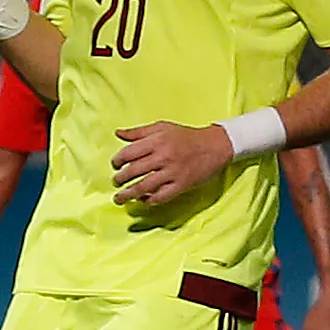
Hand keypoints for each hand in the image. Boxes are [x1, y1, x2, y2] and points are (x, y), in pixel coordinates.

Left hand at [111, 122, 232, 205]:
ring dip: (128, 195)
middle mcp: (163, 157)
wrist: (214, 146)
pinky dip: (149, 201)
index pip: (129, 153)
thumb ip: (139, 132)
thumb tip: (118, 133)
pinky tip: (143, 201)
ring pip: (144, 187)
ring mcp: (172, 172)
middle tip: (115, 182)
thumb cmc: (187, 136)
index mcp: (157, 141)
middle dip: (120, 179)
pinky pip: (161, 197)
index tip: (115, 165)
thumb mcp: (162, 128)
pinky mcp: (181, 185)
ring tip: (120, 198)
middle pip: (134, 171)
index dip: (117, 161)